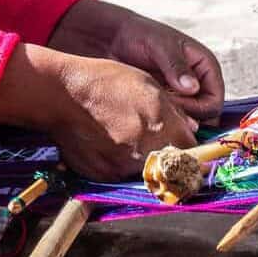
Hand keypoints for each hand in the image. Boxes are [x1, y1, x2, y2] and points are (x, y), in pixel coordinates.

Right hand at [0, 43, 197, 180]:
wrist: (63, 94)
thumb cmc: (106, 81)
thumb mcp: (147, 84)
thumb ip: (174, 110)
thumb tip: (191, 129)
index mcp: (164, 125)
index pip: (194, 152)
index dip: (195, 154)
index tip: (194, 156)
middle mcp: (148, 149)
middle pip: (173, 167)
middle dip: (173, 160)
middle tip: (162, 150)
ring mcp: (125, 165)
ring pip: (148, 173)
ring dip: (146, 162)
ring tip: (128, 140)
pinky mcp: (105, 175)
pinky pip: (122, 175)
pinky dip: (121, 164)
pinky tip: (110, 144)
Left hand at [49, 0, 224, 125]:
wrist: (110, 38)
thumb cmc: (138, 34)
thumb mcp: (158, 45)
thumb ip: (175, 65)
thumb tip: (192, 88)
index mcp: (205, 66)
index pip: (215, 101)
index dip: (200, 109)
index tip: (175, 105)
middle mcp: (198, 82)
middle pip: (204, 117)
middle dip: (185, 118)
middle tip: (159, 111)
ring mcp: (181, 94)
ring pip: (187, 121)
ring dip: (172, 120)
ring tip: (149, 108)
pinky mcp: (165, 102)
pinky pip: (170, 120)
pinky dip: (160, 120)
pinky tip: (142, 111)